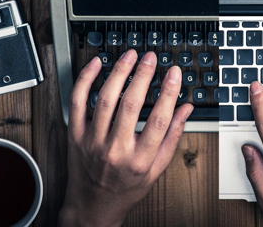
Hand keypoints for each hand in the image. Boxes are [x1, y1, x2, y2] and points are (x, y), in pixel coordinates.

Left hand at [58, 50, 192, 226]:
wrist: (92, 206)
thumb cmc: (126, 188)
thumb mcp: (157, 169)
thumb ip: (173, 137)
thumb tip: (186, 109)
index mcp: (140, 159)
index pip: (158, 119)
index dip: (168, 92)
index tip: (174, 73)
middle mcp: (115, 150)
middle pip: (131, 105)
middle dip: (143, 76)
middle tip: (151, 58)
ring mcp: (93, 142)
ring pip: (105, 99)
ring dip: (118, 73)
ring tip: (130, 56)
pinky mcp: (76, 135)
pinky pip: (77, 102)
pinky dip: (85, 80)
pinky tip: (96, 65)